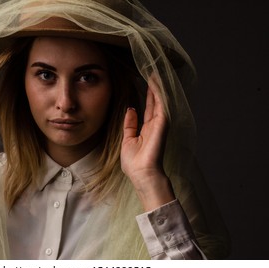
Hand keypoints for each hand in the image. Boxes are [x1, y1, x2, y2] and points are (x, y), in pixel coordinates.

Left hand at [121, 74, 173, 210]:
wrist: (142, 175)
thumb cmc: (135, 163)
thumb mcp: (128, 140)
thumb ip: (130, 124)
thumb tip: (130, 109)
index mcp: (147, 128)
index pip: (148, 106)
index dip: (147, 93)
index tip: (144, 79)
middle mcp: (155, 124)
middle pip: (155, 100)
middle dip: (154, 85)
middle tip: (152, 69)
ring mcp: (160, 123)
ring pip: (160, 100)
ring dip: (158, 85)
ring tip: (155, 70)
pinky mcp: (162, 124)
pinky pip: (161, 104)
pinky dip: (159, 92)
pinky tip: (156, 81)